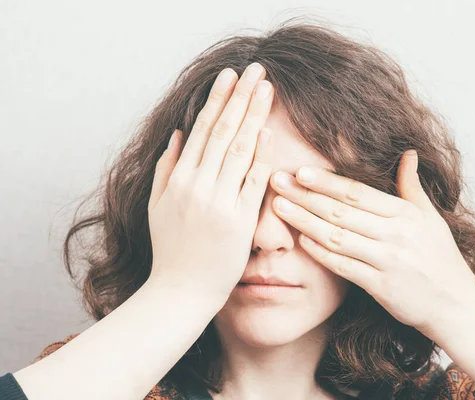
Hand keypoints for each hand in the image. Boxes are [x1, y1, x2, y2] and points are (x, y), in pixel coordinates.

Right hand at [147, 62, 274, 308]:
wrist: (181, 292)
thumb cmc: (170, 250)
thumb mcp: (157, 206)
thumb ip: (167, 168)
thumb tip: (181, 134)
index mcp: (180, 180)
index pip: (203, 130)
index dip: (218, 100)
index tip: (230, 75)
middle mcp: (199, 187)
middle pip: (224, 133)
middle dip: (241, 98)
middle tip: (256, 70)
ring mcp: (220, 203)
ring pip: (240, 151)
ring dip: (255, 117)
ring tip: (266, 89)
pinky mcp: (240, 222)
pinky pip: (253, 184)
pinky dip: (262, 158)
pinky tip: (270, 132)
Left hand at [269, 150, 474, 333]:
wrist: (456, 305)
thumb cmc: (441, 259)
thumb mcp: (431, 218)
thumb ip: (413, 186)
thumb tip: (408, 154)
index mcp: (406, 214)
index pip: (358, 193)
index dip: (327, 181)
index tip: (301, 170)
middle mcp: (396, 235)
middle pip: (341, 211)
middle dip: (305, 195)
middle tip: (276, 181)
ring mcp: (388, 261)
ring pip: (337, 236)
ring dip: (304, 220)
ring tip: (278, 207)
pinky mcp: (381, 287)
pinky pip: (344, 267)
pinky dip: (320, 253)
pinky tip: (300, 239)